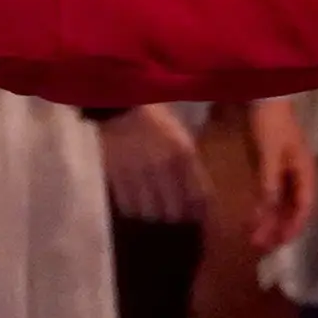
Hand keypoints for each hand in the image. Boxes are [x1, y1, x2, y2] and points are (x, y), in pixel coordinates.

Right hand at [99, 103, 207, 226]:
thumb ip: (191, 162)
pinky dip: (134, 208)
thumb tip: (199, 191)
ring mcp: (138, 173)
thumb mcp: (181, 134)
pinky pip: (128, 206)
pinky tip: (136, 202)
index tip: (199, 214)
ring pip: (151, 212)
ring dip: (155, 213)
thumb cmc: (155, 116)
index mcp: (183, 153)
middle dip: (177, 215)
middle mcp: (163, 167)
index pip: (199, 195)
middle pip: (174, 211)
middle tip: (175, 212)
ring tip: (155, 208)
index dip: (201, 211)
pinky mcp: (116, 176)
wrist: (119, 102)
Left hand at [245, 95, 317, 255]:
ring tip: (255, 236)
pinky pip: (272, 191)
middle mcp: (298, 173)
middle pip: (292, 207)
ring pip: (281, 201)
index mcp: (305, 171)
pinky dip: (265, 205)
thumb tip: (269, 211)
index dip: (293, 227)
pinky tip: (255, 215)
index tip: (279, 243)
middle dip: (279, 227)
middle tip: (261, 246)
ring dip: (270, 218)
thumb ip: (270, 182)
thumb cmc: (270, 122)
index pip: (304, 207)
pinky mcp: (272, 163)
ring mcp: (285, 168)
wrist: (263, 93)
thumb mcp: (270, 153)